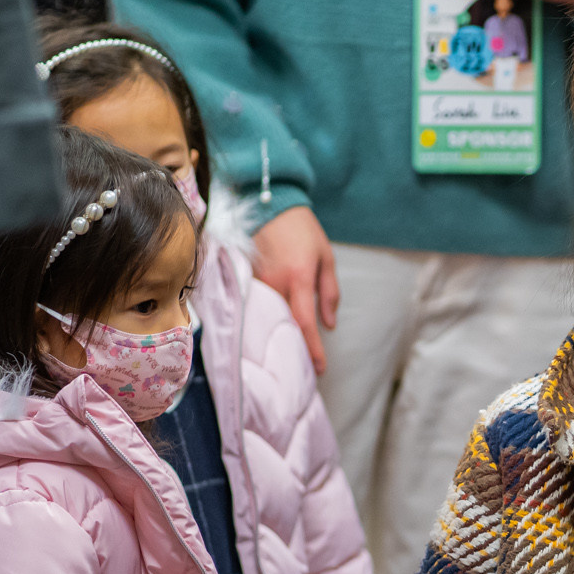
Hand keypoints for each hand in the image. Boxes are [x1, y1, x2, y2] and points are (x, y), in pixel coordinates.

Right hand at [250, 206, 339, 373]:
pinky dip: (263, 319)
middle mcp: (274, 283)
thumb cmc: (302, 231)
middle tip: (303, 368)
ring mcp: (255, 282)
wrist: (269, 204)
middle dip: (294, 347)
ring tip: (286, 354)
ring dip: (277, 335)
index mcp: (298, 278)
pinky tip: (269, 330)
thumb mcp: (325, 258)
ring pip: (267, 318)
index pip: (305, 321)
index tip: (319, 368)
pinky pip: (254, 306)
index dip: (312, 348)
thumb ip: (329, 293)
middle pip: (283, 325)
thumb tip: (330, 324)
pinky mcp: (243, 279)